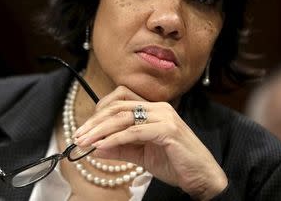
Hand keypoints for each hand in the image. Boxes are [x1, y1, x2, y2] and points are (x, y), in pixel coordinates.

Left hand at [73, 86, 227, 200]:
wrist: (202, 177)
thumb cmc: (174, 163)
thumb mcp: (141, 155)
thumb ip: (119, 149)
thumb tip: (94, 148)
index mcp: (153, 109)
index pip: (120, 102)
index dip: (99, 112)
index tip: (84, 129)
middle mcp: (158, 108)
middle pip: (118, 107)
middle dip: (94, 122)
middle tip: (78, 136)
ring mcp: (164, 117)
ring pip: (123, 117)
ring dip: (100, 130)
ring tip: (84, 141)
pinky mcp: (168, 130)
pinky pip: (134, 132)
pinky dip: (115, 139)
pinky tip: (102, 146)